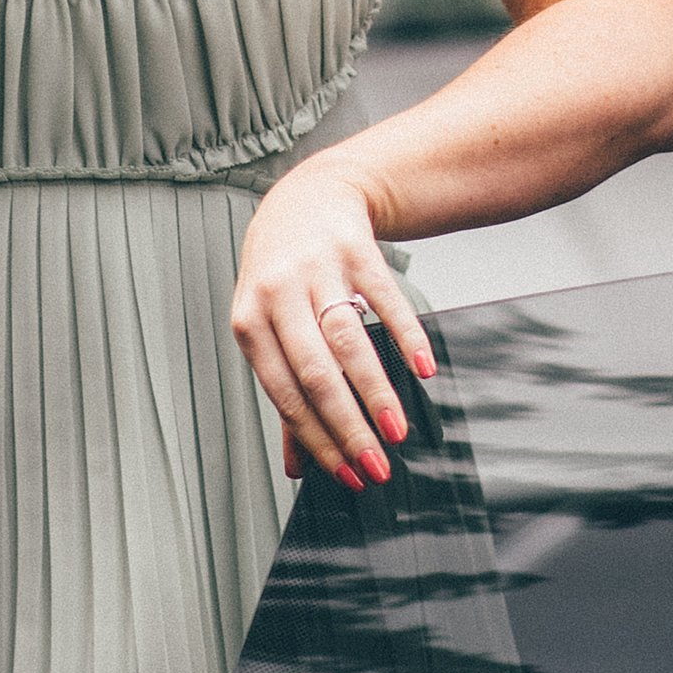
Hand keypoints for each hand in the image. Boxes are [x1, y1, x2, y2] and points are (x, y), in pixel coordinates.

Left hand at [229, 160, 435, 491]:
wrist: (308, 197)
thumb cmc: (284, 275)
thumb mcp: (269, 328)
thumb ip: (286, 394)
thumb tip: (297, 467)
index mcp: (250, 323)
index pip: (285, 396)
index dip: (318, 440)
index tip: (349, 475)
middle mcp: (277, 294)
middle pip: (316, 373)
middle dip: (349, 426)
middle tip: (378, 465)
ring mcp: (316, 268)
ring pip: (348, 340)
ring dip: (376, 390)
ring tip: (398, 429)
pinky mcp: (355, 248)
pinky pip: (384, 297)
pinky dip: (406, 334)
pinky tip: (422, 368)